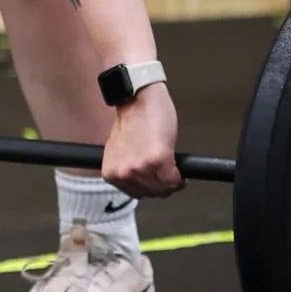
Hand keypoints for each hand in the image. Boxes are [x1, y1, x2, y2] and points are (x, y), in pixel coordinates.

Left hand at [102, 83, 182, 197]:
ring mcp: (141, 169)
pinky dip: (179, 175)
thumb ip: (128, 170)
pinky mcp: (158, 161)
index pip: (138, 194)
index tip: (159, 180)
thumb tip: (144, 183)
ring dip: (172, 180)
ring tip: (172, 166)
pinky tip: (177, 164)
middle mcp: (124, 174)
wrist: (138, 97)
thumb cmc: (132, 117)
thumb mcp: (122, 152)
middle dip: (164, 185)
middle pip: (153, 194)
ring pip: (165, 189)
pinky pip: (175, 179)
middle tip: (169, 173)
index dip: (152, 187)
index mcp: (111, 173)